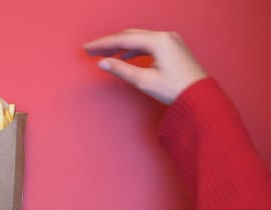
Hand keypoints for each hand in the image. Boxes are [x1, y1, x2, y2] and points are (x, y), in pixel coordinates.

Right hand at [84, 29, 207, 104]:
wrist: (200, 97)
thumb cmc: (175, 89)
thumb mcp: (144, 80)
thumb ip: (121, 69)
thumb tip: (102, 62)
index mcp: (158, 41)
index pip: (123, 39)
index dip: (102, 44)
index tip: (87, 48)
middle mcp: (165, 36)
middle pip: (130, 35)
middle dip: (110, 43)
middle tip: (92, 50)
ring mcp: (170, 41)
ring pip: (139, 38)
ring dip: (121, 45)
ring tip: (105, 54)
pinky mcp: (173, 48)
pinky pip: (148, 43)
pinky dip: (134, 48)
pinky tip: (125, 56)